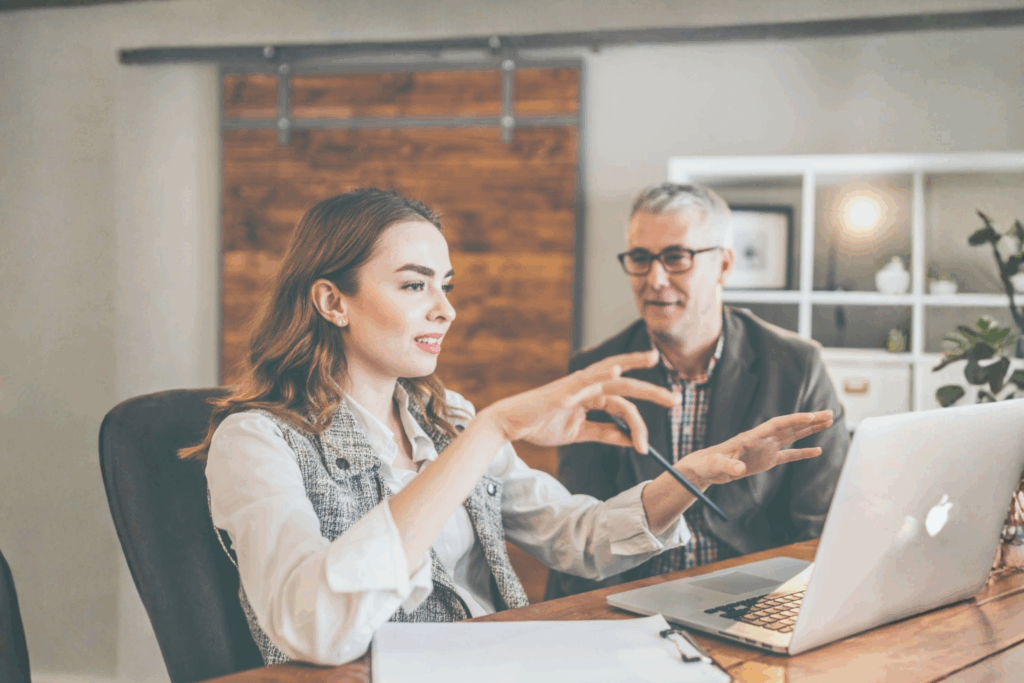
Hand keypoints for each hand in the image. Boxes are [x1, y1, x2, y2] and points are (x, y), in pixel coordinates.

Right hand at [479, 349, 678, 452]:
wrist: (510, 424)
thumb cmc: (540, 425)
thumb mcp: (578, 433)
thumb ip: (603, 433)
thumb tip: (629, 439)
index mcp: (591, 396)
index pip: (623, 404)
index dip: (639, 423)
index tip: (646, 446)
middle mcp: (587, 386)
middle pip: (625, 385)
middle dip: (652, 391)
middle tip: (676, 400)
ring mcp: (575, 385)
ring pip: (610, 375)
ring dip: (632, 367)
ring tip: (652, 359)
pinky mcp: (562, 391)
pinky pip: (584, 380)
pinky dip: (600, 373)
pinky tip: (616, 370)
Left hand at [680, 411, 833, 485]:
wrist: (705, 467)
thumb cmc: (708, 464)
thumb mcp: (716, 465)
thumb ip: (728, 466)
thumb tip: (740, 469)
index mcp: (751, 437)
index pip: (776, 425)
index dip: (794, 420)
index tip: (811, 416)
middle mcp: (762, 439)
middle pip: (790, 426)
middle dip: (810, 419)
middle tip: (830, 413)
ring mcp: (765, 449)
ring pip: (792, 436)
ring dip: (810, 429)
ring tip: (829, 421)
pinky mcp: (766, 460)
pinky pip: (788, 455)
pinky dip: (803, 452)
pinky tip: (818, 450)